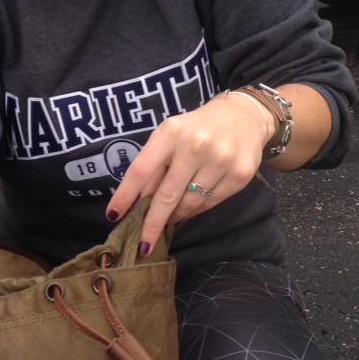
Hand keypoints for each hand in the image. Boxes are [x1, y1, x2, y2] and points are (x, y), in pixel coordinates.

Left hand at [105, 91, 273, 254]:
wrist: (244, 116)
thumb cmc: (196, 128)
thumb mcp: (170, 136)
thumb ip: (154, 165)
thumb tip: (136, 202)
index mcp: (170, 133)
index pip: (141, 170)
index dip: (125, 196)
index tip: (114, 216)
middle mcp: (195, 145)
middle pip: (166, 195)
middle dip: (152, 223)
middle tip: (142, 244)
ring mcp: (220, 160)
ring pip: (189, 203)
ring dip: (175, 216)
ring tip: (168, 219)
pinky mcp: (239, 174)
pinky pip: (210, 203)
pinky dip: (195, 211)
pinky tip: (188, 211)